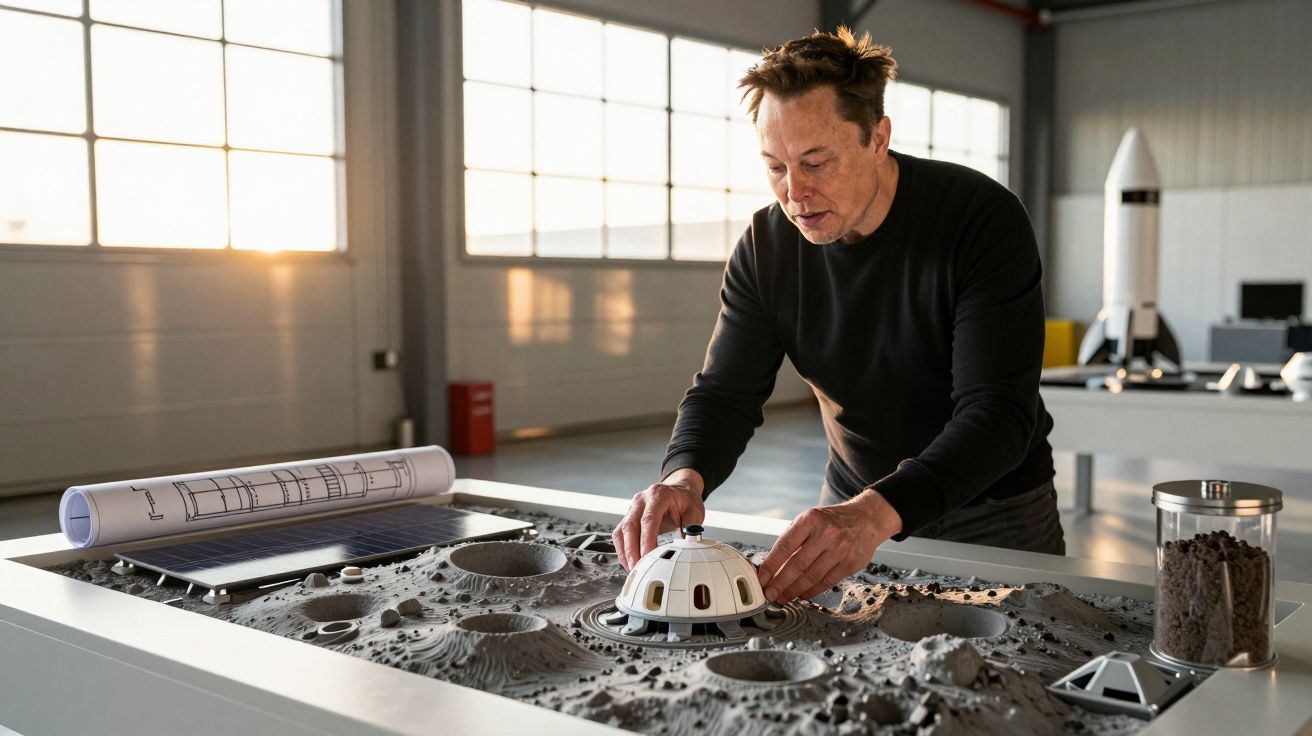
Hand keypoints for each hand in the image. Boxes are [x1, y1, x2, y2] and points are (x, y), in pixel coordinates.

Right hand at [612, 469, 705, 570]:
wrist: (678, 489)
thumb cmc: (685, 499)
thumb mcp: (694, 510)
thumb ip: (691, 527)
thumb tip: (686, 546)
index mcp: (658, 496)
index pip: (648, 519)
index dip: (646, 539)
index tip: (647, 556)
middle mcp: (641, 500)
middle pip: (630, 526)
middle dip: (631, 550)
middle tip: (636, 567)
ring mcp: (632, 508)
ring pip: (621, 531)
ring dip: (624, 551)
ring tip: (632, 568)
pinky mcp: (628, 516)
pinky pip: (620, 534)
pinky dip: (623, 549)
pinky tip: (629, 561)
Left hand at [757, 490, 901, 603]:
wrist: (866, 519)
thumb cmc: (832, 521)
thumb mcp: (811, 519)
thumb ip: (793, 539)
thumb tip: (772, 566)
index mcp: (810, 519)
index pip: (785, 546)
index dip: (771, 565)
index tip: (761, 579)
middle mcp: (826, 533)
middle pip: (797, 564)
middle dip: (780, 583)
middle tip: (769, 594)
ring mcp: (840, 549)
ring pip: (811, 576)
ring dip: (794, 590)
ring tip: (783, 597)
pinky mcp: (850, 563)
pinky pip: (827, 581)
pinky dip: (812, 590)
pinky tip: (802, 594)